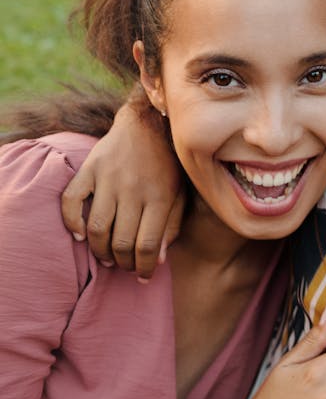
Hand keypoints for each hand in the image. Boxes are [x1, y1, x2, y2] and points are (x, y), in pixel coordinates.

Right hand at [61, 93, 183, 278]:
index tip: (143, 276)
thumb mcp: (181, 192)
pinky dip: (72, 222)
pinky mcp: (89, 168)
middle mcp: (134, 190)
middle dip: (123, 263)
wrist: (149, 122)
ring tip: (106, 257)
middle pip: (121, 242)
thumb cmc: (169, 163)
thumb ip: (172, 225)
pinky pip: (71, 201)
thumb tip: (159, 258)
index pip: (148, 245)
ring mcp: (109, 178)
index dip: (144, 267)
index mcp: (160, 197)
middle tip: (125, 266)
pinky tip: (81, 235)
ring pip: (97, 228)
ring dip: (99, 251)